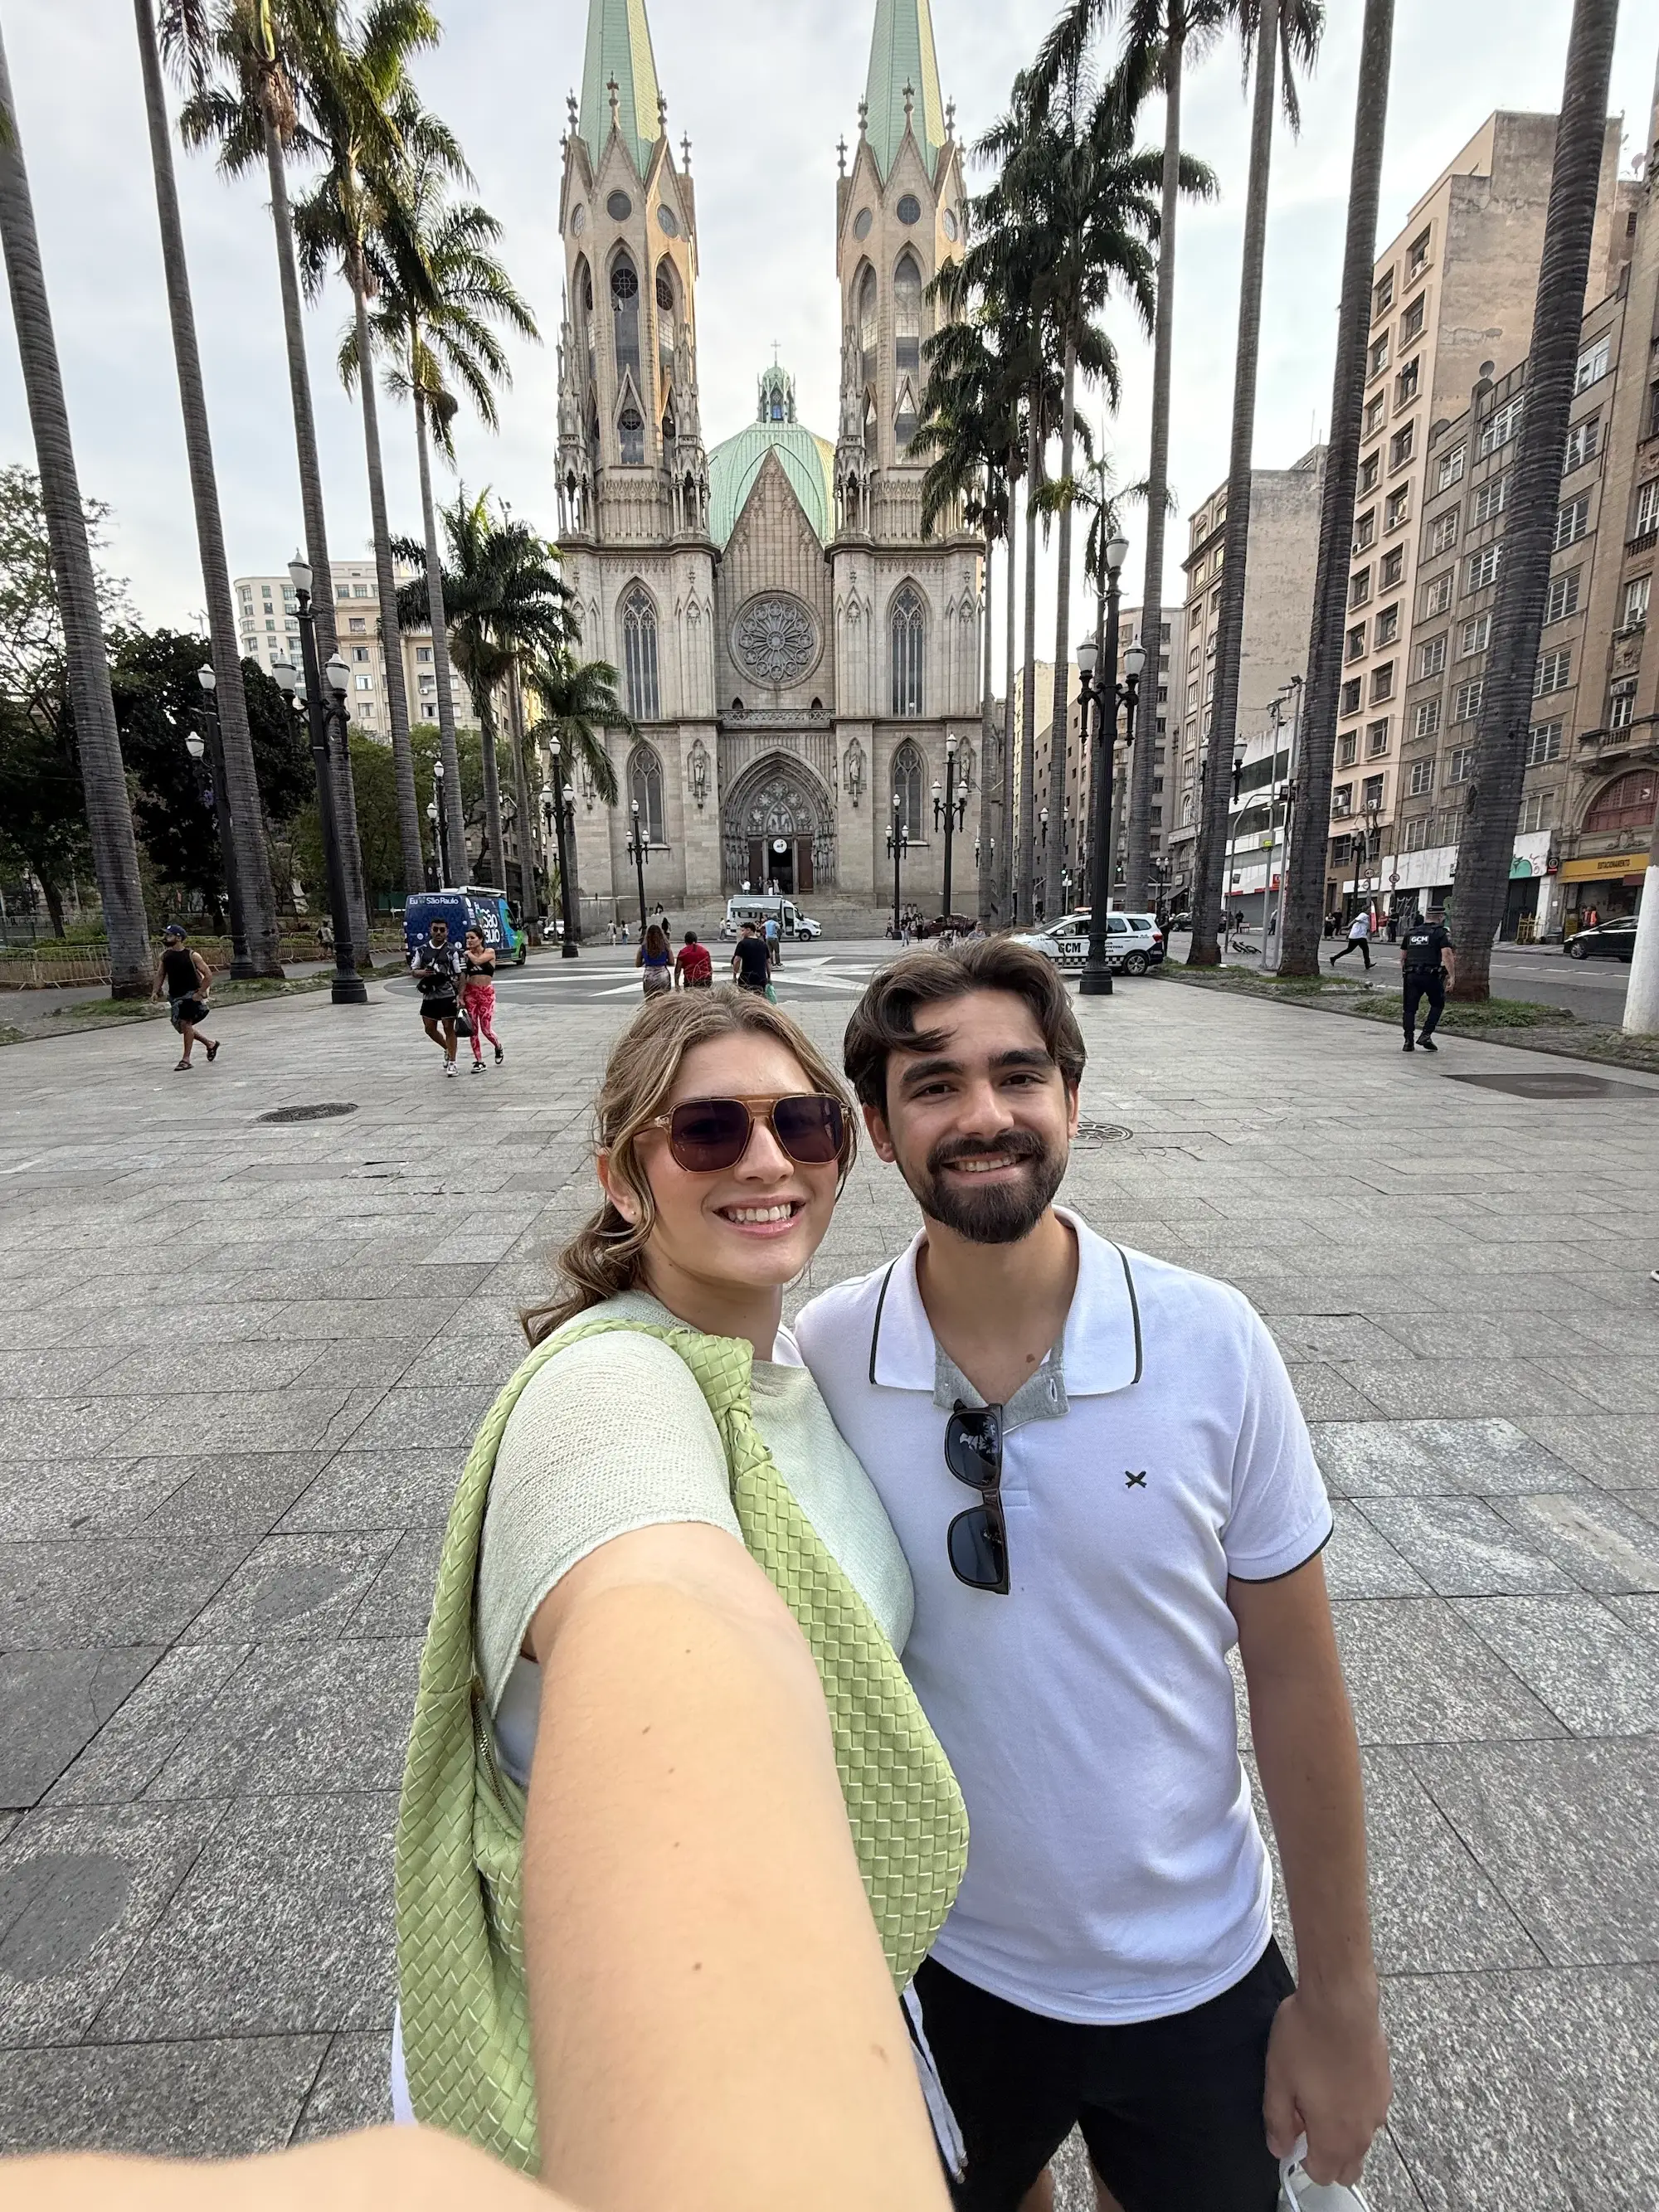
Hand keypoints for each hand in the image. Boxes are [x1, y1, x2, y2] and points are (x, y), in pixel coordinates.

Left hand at [1263, 1985, 1389, 2186]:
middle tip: (1304, 2114)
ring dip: (1342, 2129)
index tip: (1290, 2131)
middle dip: (1327, 2154)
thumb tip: (1279, 2147)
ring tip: (1319, 2088)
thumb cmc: (1306, 2040)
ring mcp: (1379, 2107)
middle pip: (1348, 2166)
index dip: (1301, 2159)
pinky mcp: (1386, 2084)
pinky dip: (1355, 2106)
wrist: (1342, 2000)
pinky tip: (1338, 2073)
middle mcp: (1364, 2131)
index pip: (1322, 2175)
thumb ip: (1278, 2121)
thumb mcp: (1278, 2080)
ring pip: (1361, 2138)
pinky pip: (1370, 2111)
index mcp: (1335, 2138)